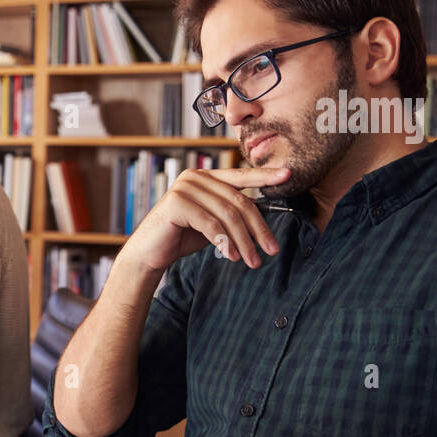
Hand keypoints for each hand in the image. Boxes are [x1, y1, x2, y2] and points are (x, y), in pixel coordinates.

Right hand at [121, 167, 290, 273]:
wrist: (149, 253)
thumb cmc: (181, 238)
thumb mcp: (213, 222)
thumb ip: (231, 212)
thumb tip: (264, 216)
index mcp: (205, 176)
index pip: (241, 176)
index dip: (265, 176)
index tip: (288, 176)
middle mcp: (195, 177)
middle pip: (238, 201)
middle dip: (258, 228)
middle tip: (272, 249)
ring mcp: (184, 188)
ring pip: (227, 214)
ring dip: (244, 241)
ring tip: (253, 260)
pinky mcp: (176, 204)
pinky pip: (210, 224)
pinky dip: (225, 242)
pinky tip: (233, 256)